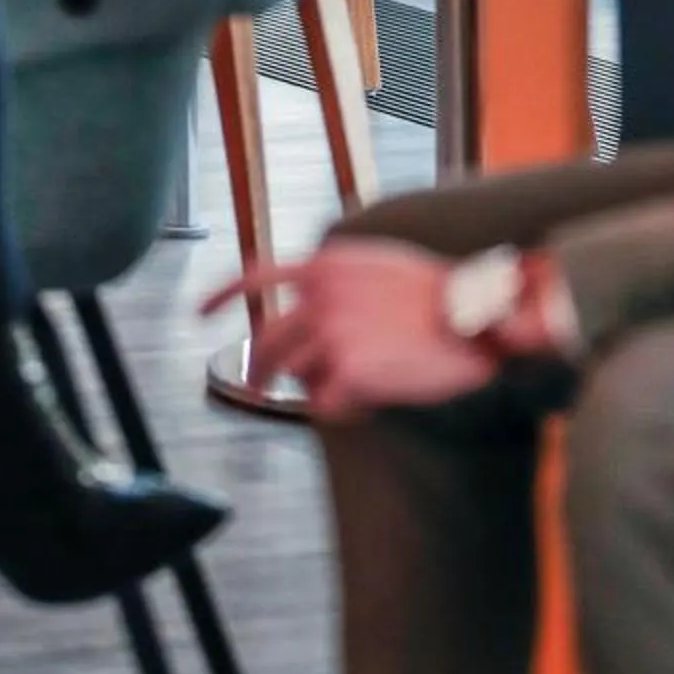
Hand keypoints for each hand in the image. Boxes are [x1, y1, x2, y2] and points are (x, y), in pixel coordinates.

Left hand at [201, 242, 497, 421]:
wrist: (473, 318)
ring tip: (350, 385)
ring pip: (295, 375)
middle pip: (267, 340)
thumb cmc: (438, 295)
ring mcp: (330, 334)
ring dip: (314, 386)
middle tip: (255, 386)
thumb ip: (339, 278)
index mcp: (324, 265)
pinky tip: (372, 398)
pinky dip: (343, 409)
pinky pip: (325, 405)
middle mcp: (318, 296)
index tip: (199, 313)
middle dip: (259, 367)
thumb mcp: (378, 264)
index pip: (258, 276)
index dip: (223, 295)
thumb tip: (311, 302)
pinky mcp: (346, 372)